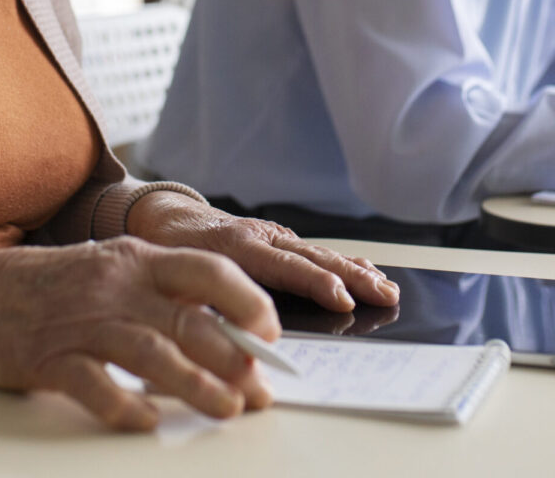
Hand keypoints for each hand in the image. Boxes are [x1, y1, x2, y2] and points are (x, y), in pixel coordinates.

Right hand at [0, 238, 276, 429]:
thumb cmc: (55, 286)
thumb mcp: (114, 270)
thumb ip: (164, 293)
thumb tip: (227, 331)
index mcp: (138, 259)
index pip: (209, 271)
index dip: (248, 302)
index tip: (269, 335)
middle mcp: (117, 286)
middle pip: (190, 321)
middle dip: (235, 359)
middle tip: (258, 390)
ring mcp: (83, 323)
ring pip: (155, 355)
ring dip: (198, 387)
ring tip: (227, 409)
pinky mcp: (50, 360)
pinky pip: (97, 386)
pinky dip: (126, 406)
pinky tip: (148, 421)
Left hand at [126, 192, 399, 312]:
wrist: (167, 217)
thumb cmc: (168, 251)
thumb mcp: (176, 277)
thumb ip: (206, 303)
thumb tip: (237, 336)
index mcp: (236, 247)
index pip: (285, 267)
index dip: (316, 284)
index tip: (343, 300)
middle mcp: (261, 236)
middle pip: (314, 258)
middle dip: (352, 278)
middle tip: (383, 295)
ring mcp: (273, 235)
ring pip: (320, 253)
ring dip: (357, 270)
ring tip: (387, 288)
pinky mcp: (279, 239)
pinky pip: (316, 252)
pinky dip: (345, 262)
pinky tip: (368, 271)